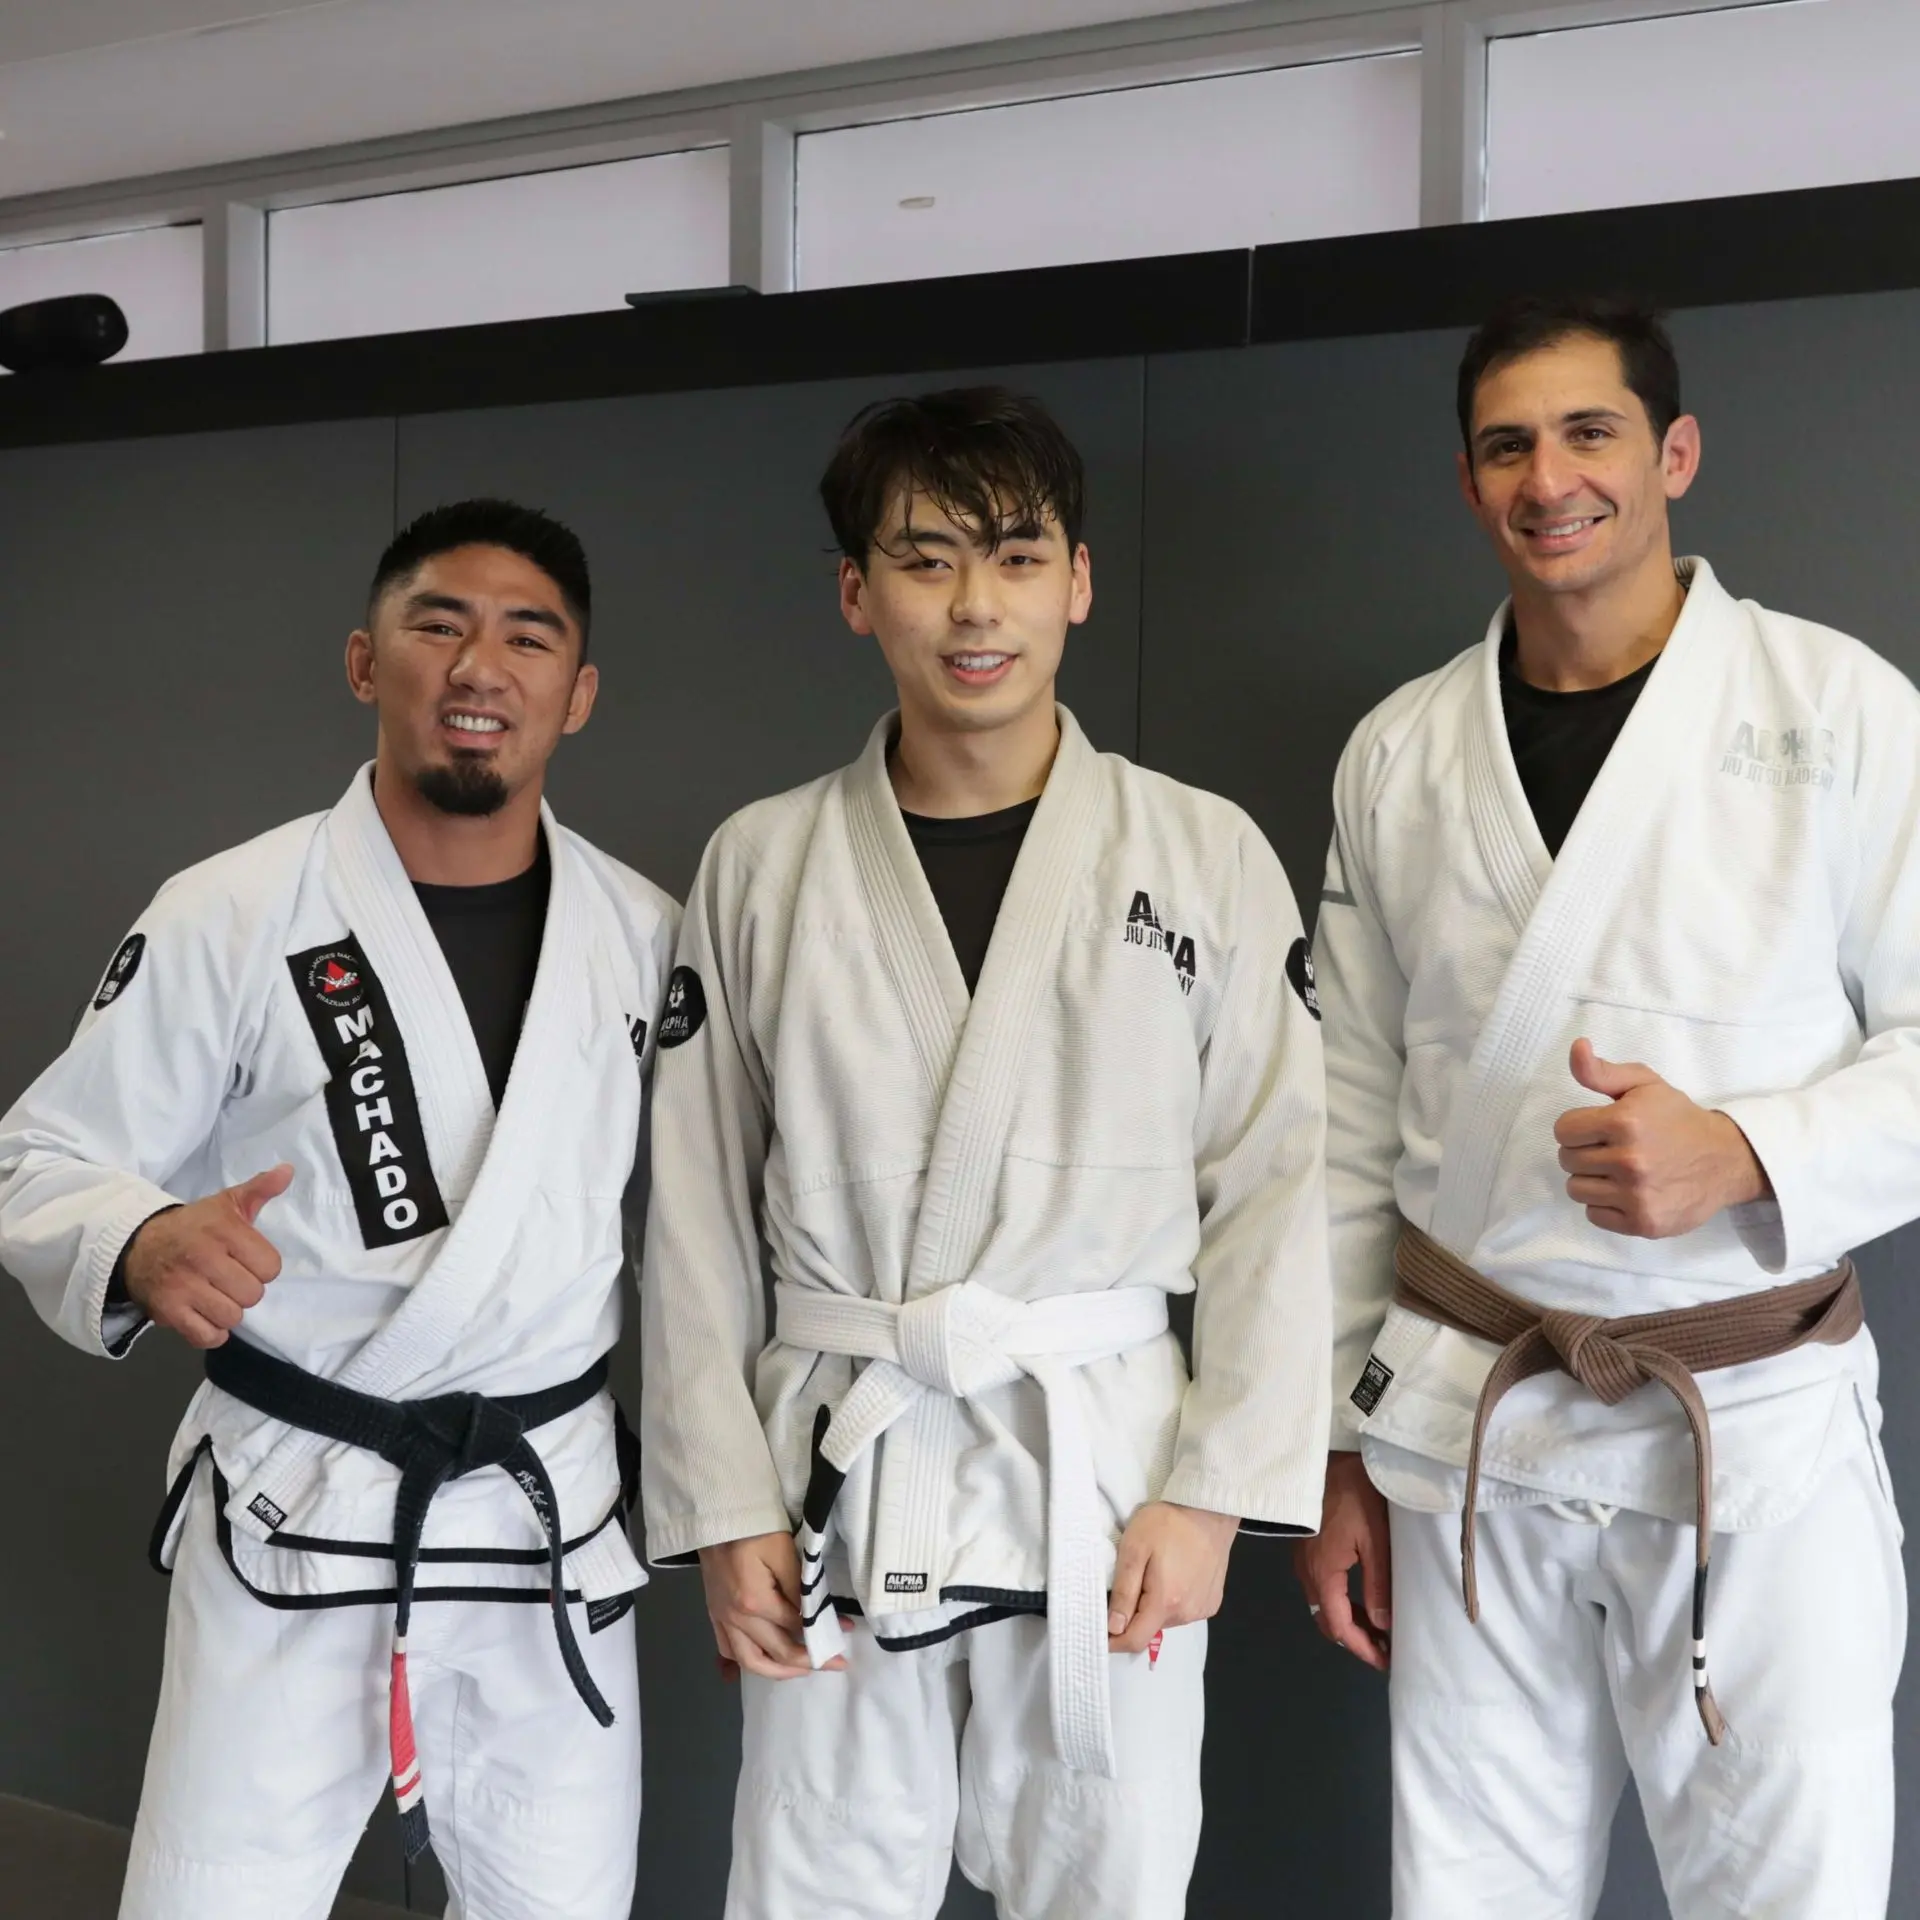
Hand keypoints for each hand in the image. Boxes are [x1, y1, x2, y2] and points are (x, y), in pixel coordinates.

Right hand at [121, 1164, 292, 1349]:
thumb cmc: (193, 1227)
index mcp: (223, 1230)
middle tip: (228, 1279)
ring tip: (215, 1296)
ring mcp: (183, 1286)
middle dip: (244, 1290)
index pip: (270, 1267)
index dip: (261, 1267)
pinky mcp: (167, 1311)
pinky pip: (207, 1336)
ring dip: (228, 1312)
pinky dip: (211, 1332)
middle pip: (253, 1295)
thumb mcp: (226, 1203)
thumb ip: (259, 1189)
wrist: (137, 1245)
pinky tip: (205, 1316)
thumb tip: (288, 1170)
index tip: (245, 1261)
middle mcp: (203, 1257)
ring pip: (232, 1317)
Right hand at [697, 1531, 845, 1681]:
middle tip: (835, 1663)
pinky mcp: (714, 1615)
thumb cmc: (754, 1528)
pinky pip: (729, 1650)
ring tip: (803, 1670)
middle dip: (809, 1661)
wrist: (716, 1516)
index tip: (847, 1631)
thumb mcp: (784, 1551)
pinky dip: (749, 1661)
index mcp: (755, 1602)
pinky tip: (767, 1660)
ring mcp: (722, 1619)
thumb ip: (799, 1587)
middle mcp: (736, 1619)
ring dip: (779, 1671)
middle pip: (776, 1652)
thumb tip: (816, 1616)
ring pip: (750, 1661)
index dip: (823, 1631)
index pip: (796, 1627)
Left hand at [1107, 1499, 1237, 1653]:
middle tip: (1128, 1582)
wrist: (1209, 1508)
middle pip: (1150, 1629)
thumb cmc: (1169, 1523)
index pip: (1135, 1639)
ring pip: (1167, 1620)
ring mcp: (1203, 1609)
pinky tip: (1173, 1575)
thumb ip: (1124, 1591)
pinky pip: (1184, 1611)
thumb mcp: (1134, 1549)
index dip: (1113, 1642)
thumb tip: (1113, 1627)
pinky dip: (1172, 1601)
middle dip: (1133, 1616)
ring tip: (1152, 1573)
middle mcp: (1188, 1613)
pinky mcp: (1213, 1601)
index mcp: (1166, 1602)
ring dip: (1153, 1607)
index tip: (1099, 1633)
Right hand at [1292, 1450, 1390, 1670]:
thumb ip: (1377, 1584)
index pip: (1339, 1626)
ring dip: (1348, 1620)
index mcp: (1323, 1573)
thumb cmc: (1354, 1494)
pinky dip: (1340, 1601)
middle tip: (1385, 1648)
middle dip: (1355, 1639)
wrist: (1326, 1454)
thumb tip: (1383, 1625)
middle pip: (1327, 1620)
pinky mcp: (1306, 1547)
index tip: (1385, 1662)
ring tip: (1378, 1627)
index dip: (1361, 1648)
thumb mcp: (1374, 1539)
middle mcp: (1307, 1572)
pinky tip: (1359, 1598)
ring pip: (1322, 1604)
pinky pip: (1320, 1587)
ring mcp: (1302, 1559)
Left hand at [1554, 1039, 1770, 1238]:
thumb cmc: (1677, 1118)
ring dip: (1591, 1179)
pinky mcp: (1643, 1223)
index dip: (1577, 1127)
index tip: (1597, 1128)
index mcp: (1624, 1122)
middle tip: (1611, 1149)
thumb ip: (1601, 1070)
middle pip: (1567, 1160)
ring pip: (1576, 1189)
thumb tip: (1576, 1046)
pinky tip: (1627, 1191)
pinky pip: (1594, 1215)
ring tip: (1618, 1170)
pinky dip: (1604, 1205)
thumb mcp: (1644, 1084)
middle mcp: (1629, 1160)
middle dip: (1584, 1152)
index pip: (1563, 1130)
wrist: (1725, 1159)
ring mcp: (1636, 1195)